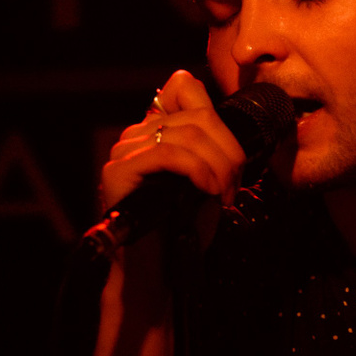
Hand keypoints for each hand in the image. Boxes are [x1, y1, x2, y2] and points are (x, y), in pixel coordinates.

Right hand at [100, 69, 246, 215]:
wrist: (158, 270)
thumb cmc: (183, 228)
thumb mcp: (207, 180)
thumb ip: (214, 150)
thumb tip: (235, 136)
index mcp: (158, 129)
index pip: (184, 86)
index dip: (218, 114)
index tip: (233, 159)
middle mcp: (138, 133)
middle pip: (198, 115)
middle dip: (229, 150)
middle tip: (235, 184)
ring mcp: (125, 149)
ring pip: (187, 134)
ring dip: (218, 165)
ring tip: (224, 194)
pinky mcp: (119, 170)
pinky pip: (168, 153)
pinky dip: (198, 170)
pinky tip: (208, 190)